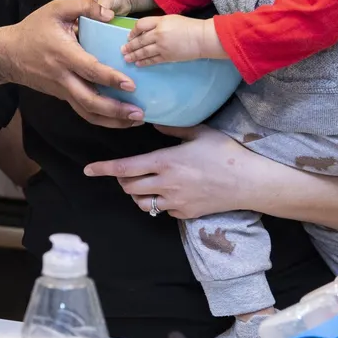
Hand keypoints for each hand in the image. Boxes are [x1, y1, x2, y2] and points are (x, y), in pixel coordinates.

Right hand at [7, 0, 144, 127]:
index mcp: (64, 54)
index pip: (90, 70)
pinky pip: (83, 110)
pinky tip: (118, 117)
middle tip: (138, 114)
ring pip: (87, 112)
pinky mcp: (62, 96)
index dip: (111, 79)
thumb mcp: (55, 9)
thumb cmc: (33, 30)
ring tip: (134, 121)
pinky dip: (102, 117)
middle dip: (116, 111)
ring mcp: (62, 90)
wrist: (7, 55)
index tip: (130, 85)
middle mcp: (63, 77)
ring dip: (112, 121)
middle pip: (90, 102)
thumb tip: (110, 14)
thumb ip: (84, 6)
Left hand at [82, 124, 251, 219]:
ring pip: (142, 203)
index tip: (88, 170)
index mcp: (165, 161)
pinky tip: (171, 192)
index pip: (125, 168)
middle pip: (128, 188)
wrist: (249, 182)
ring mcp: (175, 201)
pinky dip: (159, 202)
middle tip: (128, 172)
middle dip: (122, 180)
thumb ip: (173, 129)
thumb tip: (154, 123)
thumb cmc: (226, 152)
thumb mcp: (199, 132)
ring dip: (138, 193)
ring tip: (147, 182)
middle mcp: (166, 184)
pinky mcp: (185, 214)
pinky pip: (162, 210)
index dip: (103, 169)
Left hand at [121, 14, 221, 65]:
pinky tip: (138, 64)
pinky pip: (152, 60)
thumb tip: (144, 31)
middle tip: (122, 50)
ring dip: (134, 55)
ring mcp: (162, 46)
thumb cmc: (189, 26)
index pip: (140, 25)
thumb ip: (158, 23)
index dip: (133, 31)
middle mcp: (159, 33)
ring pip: (144, 52)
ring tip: (126, 58)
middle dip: (130, 46)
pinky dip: (144, 62)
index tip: (129, 36)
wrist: (202, 38)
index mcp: (160, 21)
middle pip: (140, 40)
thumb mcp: (171, 19)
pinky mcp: (167, 57)